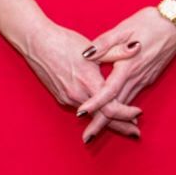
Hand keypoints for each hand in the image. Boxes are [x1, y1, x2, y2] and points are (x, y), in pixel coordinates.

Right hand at [21, 21, 141, 138]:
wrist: (36, 43)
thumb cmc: (65, 42)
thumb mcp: (94, 47)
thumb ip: (117, 51)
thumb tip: (137, 47)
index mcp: (89, 81)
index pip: (111, 107)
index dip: (126, 113)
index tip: (139, 114)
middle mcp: (77, 94)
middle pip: (103, 118)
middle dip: (121, 126)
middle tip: (136, 132)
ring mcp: (67, 98)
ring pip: (92, 115)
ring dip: (107, 120)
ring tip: (124, 124)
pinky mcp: (61, 97)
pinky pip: (82, 108)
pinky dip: (94, 112)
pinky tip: (102, 111)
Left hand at [75, 7, 175, 141]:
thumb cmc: (150, 22)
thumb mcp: (125, 27)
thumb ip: (105, 43)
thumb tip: (86, 54)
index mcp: (128, 65)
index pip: (109, 90)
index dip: (95, 102)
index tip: (81, 113)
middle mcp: (137, 77)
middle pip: (117, 105)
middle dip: (102, 122)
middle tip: (87, 138)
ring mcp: (145, 79)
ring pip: (126, 104)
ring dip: (113, 119)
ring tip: (97, 130)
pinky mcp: (149, 77)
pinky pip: (133, 97)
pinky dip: (124, 109)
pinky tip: (118, 116)